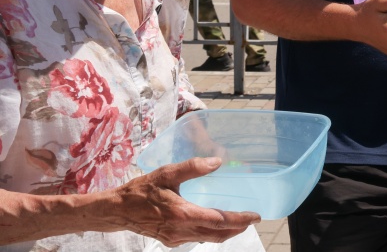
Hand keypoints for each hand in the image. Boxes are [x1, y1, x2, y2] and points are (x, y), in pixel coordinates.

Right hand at [110, 157, 258, 246]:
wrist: (117, 210)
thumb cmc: (140, 190)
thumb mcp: (167, 173)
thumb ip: (193, 167)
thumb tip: (217, 161)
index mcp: (182, 214)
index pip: (219, 221)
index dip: (239, 219)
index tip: (255, 216)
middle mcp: (181, 230)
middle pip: (217, 234)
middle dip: (238, 228)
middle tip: (253, 219)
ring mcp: (175, 238)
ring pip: (208, 239)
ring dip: (226, 233)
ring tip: (240, 223)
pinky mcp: (170, 240)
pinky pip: (196, 239)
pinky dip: (211, 234)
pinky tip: (215, 225)